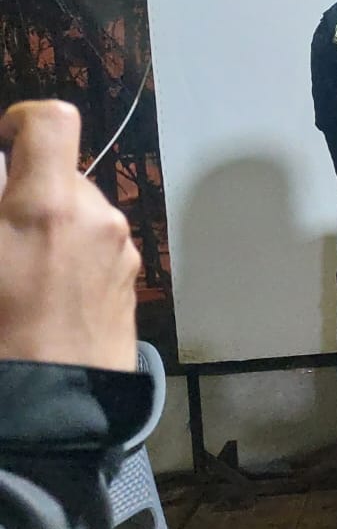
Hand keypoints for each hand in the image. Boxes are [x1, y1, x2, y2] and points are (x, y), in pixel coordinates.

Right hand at [0, 100, 140, 371]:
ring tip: (13, 270)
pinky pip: (95, 246)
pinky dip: (67, 253)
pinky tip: (42, 293)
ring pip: (78, 212)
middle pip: (61, 173)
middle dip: (23, 190)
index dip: (20, 122)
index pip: (52, 121)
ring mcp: (120, 250)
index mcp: (49, 203)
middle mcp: (97, 217)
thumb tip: (1, 178)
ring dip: (46, 224)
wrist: (51, 407)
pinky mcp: (130, 282)